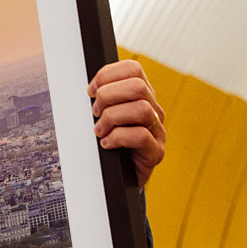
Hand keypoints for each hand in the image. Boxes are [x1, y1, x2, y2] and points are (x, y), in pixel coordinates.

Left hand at [88, 59, 165, 186]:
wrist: (118, 178)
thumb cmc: (109, 143)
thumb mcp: (102, 116)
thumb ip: (101, 99)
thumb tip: (88, 89)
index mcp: (141, 96)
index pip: (132, 69)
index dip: (107, 75)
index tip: (91, 91)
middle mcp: (153, 110)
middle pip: (138, 86)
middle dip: (108, 96)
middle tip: (95, 112)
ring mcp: (158, 131)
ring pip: (141, 109)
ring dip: (112, 118)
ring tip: (100, 130)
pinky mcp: (156, 152)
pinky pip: (141, 136)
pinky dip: (117, 138)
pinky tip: (107, 144)